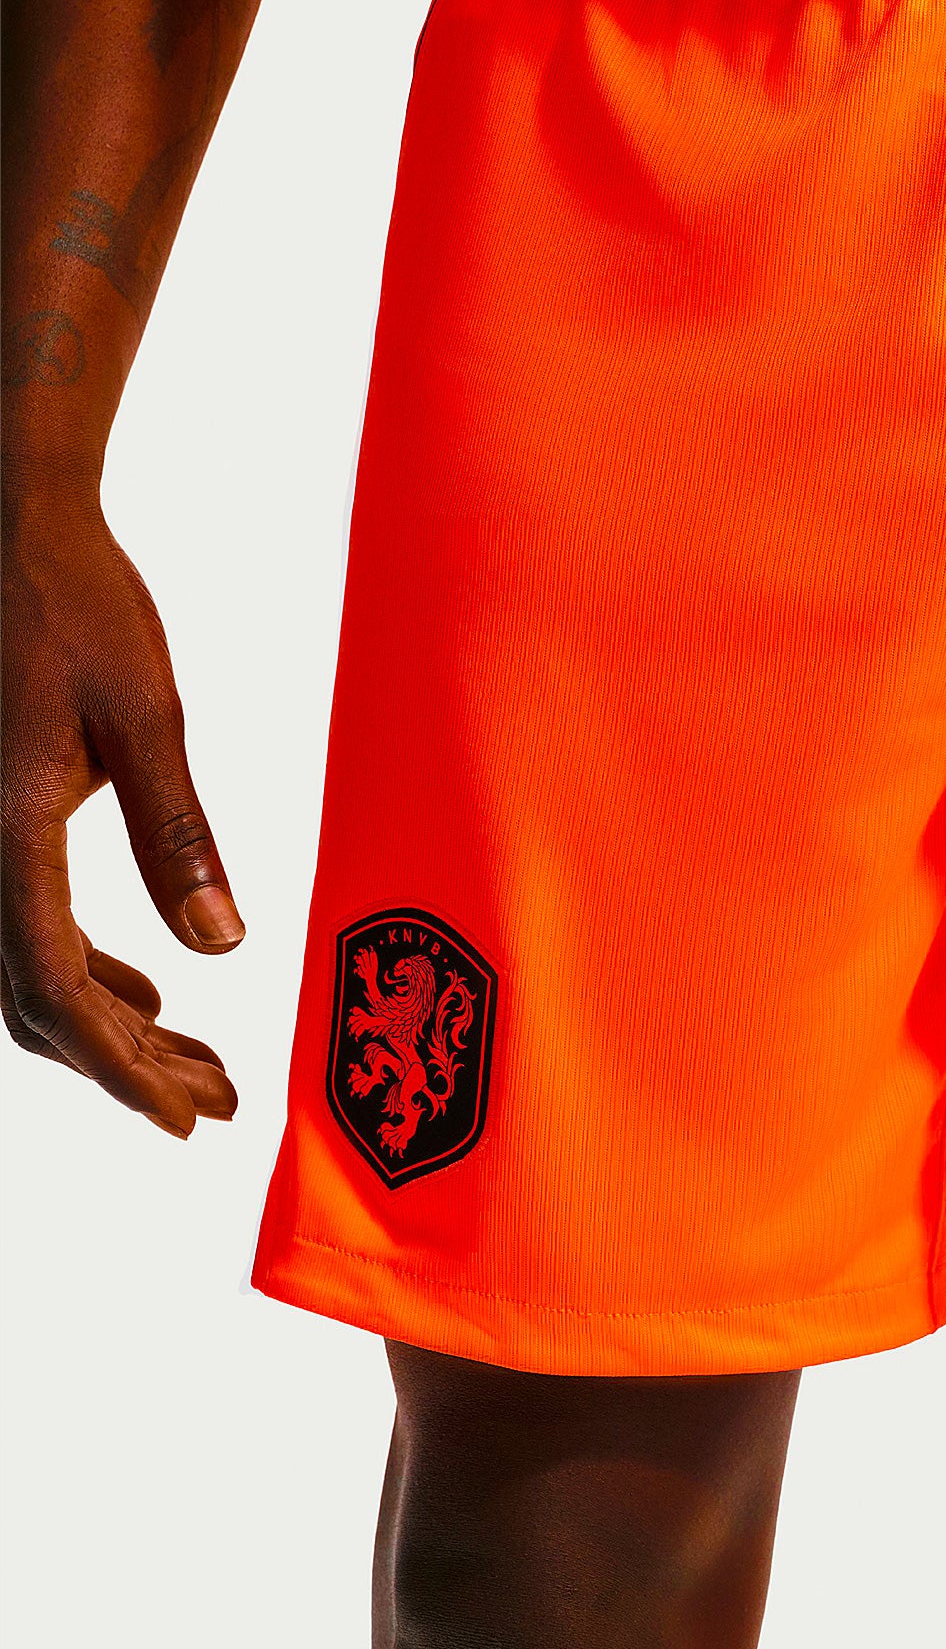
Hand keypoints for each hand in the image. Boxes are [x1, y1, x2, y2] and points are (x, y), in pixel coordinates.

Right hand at [1, 499, 241, 1136]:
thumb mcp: (144, 717)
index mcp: (2, 834)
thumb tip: (221, 949)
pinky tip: (149, 989)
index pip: (55, 991)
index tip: (187, 1119)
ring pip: (32, 970)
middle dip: (131, 1063)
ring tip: (201, 1060)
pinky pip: (29, 924)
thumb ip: (177, 835)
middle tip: (221, 1098)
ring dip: (116, 1024)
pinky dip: (90, 970)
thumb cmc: (76, 606)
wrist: (9, 529)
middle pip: (40, 1001)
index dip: (121, 1070)